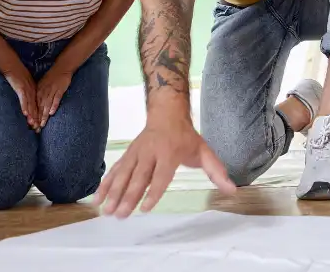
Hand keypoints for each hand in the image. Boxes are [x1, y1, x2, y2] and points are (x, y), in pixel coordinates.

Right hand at [4, 68, 40, 131]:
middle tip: (37, 130)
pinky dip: (25, 107)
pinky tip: (25, 114)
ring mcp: (27, 92)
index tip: (39, 127)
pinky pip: (23, 100)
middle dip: (36, 120)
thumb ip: (28, 95)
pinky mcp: (21, 89)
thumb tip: (29, 103)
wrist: (14, 67)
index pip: (36, 108)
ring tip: (33, 124)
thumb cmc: (19, 76)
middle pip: (34, 109)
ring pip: (30, 106)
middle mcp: (31, 94)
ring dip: (31, 116)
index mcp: (33, 94)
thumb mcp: (26, 87)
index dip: (38, 118)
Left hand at [35, 65, 72, 128]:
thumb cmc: (52, 76)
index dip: (33, 115)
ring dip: (44, 115)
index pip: (35, 105)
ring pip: (46, 105)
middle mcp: (44, 91)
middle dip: (38, 118)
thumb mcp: (43, 84)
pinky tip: (51, 113)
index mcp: (39, 90)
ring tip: (42, 124)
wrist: (62, 67)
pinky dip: (53, 106)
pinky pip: (56, 99)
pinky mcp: (60, 89)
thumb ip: (40, 93)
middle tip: (36, 128)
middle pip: (40, 107)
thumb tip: (36, 104)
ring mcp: (52, 90)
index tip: (32, 124)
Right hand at [94, 119, 235, 217]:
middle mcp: (150, 153)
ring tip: (106, 211)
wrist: (166, 113)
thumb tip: (232, 191)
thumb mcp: (205, 151)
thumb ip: (217, 172)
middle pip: (137, 178)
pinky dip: (105, 184)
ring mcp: (136, 153)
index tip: (145, 209)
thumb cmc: (186, 137)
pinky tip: (97, 198)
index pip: (160, 176)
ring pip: (122, 175)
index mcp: (169, 153)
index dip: (152, 192)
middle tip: (120, 215)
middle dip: (128, 197)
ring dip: (113, 193)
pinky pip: (114, 170)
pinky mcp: (127, 155)